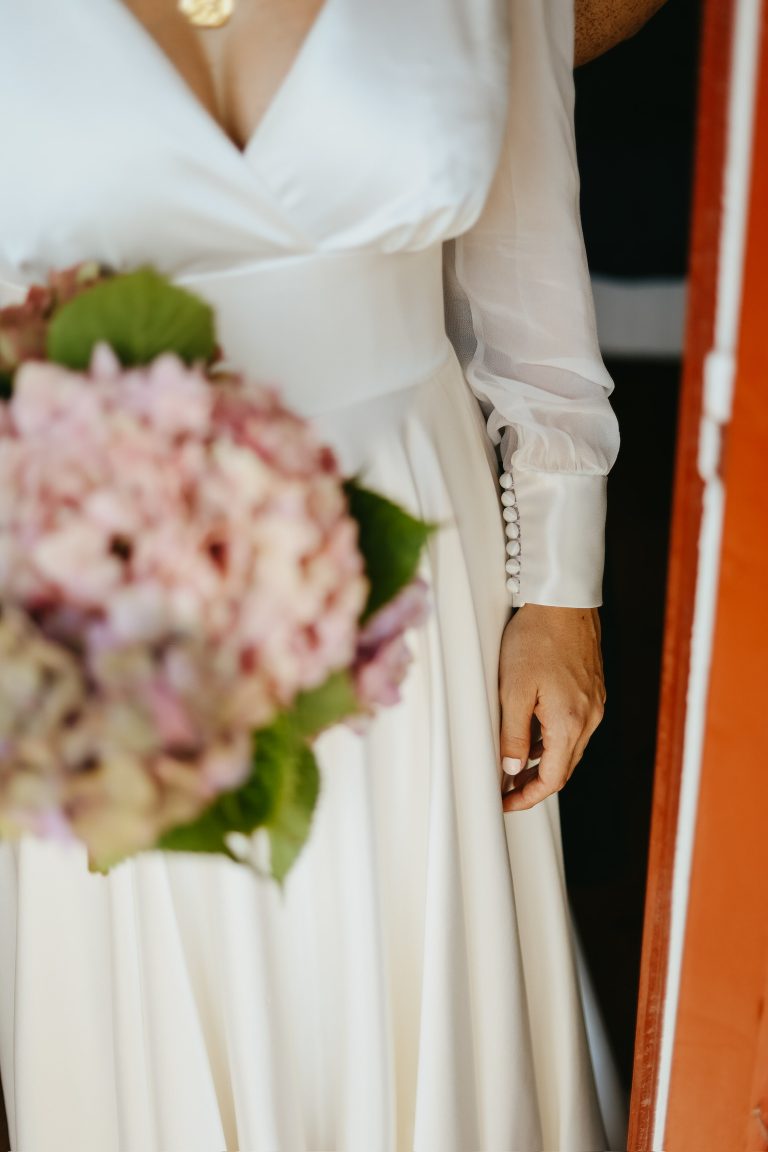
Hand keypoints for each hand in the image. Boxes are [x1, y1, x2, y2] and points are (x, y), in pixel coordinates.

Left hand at [499, 604, 605, 812]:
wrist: (564, 600)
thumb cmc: (537, 638)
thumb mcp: (513, 690)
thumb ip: (514, 735)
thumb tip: (513, 770)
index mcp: (570, 723)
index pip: (552, 780)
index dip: (527, 797)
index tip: (505, 803)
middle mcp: (589, 718)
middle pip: (564, 767)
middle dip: (534, 782)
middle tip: (505, 789)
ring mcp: (594, 703)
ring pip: (569, 746)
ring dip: (544, 760)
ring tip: (513, 761)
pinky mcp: (592, 689)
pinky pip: (574, 725)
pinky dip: (553, 737)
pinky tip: (532, 729)